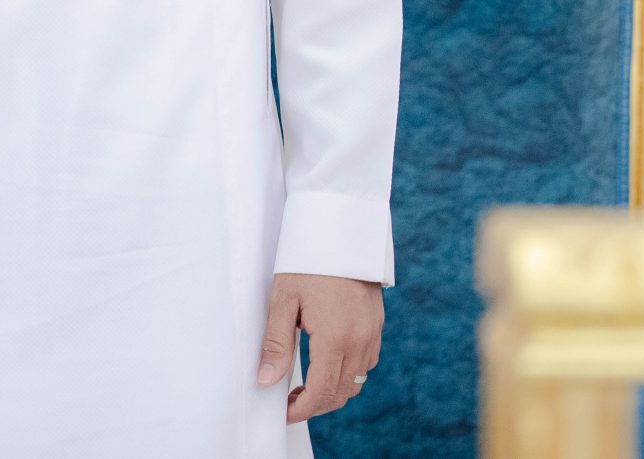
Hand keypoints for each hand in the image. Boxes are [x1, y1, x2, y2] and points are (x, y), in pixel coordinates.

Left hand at [257, 271, 382, 422]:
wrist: (340, 231)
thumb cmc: (307, 262)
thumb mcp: (283, 300)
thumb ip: (276, 343)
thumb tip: (267, 380)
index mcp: (336, 338)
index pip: (323, 392)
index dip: (303, 409)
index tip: (284, 413)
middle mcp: (360, 341)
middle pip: (342, 393)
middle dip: (316, 405)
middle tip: (289, 402)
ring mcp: (372, 334)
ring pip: (357, 381)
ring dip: (333, 391)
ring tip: (304, 386)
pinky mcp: (376, 326)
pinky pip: (366, 363)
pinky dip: (347, 373)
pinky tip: (326, 364)